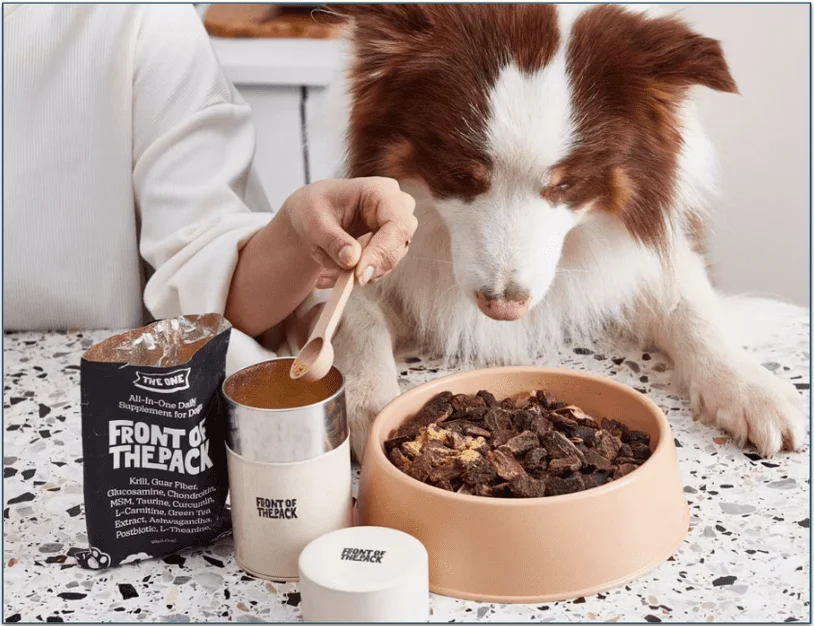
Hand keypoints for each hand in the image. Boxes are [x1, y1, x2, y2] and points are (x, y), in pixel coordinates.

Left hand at [280, 177, 417, 287]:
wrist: (313, 214)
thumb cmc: (314, 208)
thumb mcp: (314, 222)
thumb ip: (333, 240)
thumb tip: (352, 260)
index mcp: (382, 191)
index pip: (397, 225)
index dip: (382, 251)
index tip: (359, 274)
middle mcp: (398, 209)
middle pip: (398, 246)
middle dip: (369, 266)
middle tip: (341, 279)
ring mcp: (397, 230)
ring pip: (388, 263)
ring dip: (356, 272)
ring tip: (325, 268)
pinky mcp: (390, 248)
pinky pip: (378, 271)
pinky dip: (354, 275)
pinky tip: (331, 271)